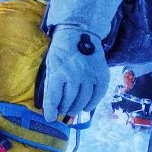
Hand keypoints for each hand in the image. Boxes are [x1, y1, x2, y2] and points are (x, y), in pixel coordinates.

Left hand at [42, 0, 122, 121]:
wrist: (79, 33)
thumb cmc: (61, 51)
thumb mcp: (51, 65)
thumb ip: (50, 85)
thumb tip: (50, 107)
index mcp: (58, 73)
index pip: (53, 98)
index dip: (51, 111)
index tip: (49, 118)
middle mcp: (75, 76)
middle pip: (69, 102)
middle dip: (63, 109)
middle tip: (62, 111)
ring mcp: (90, 76)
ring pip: (83, 101)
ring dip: (76, 109)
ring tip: (72, 110)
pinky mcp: (102, 75)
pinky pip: (98, 95)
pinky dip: (92, 104)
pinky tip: (86, 107)